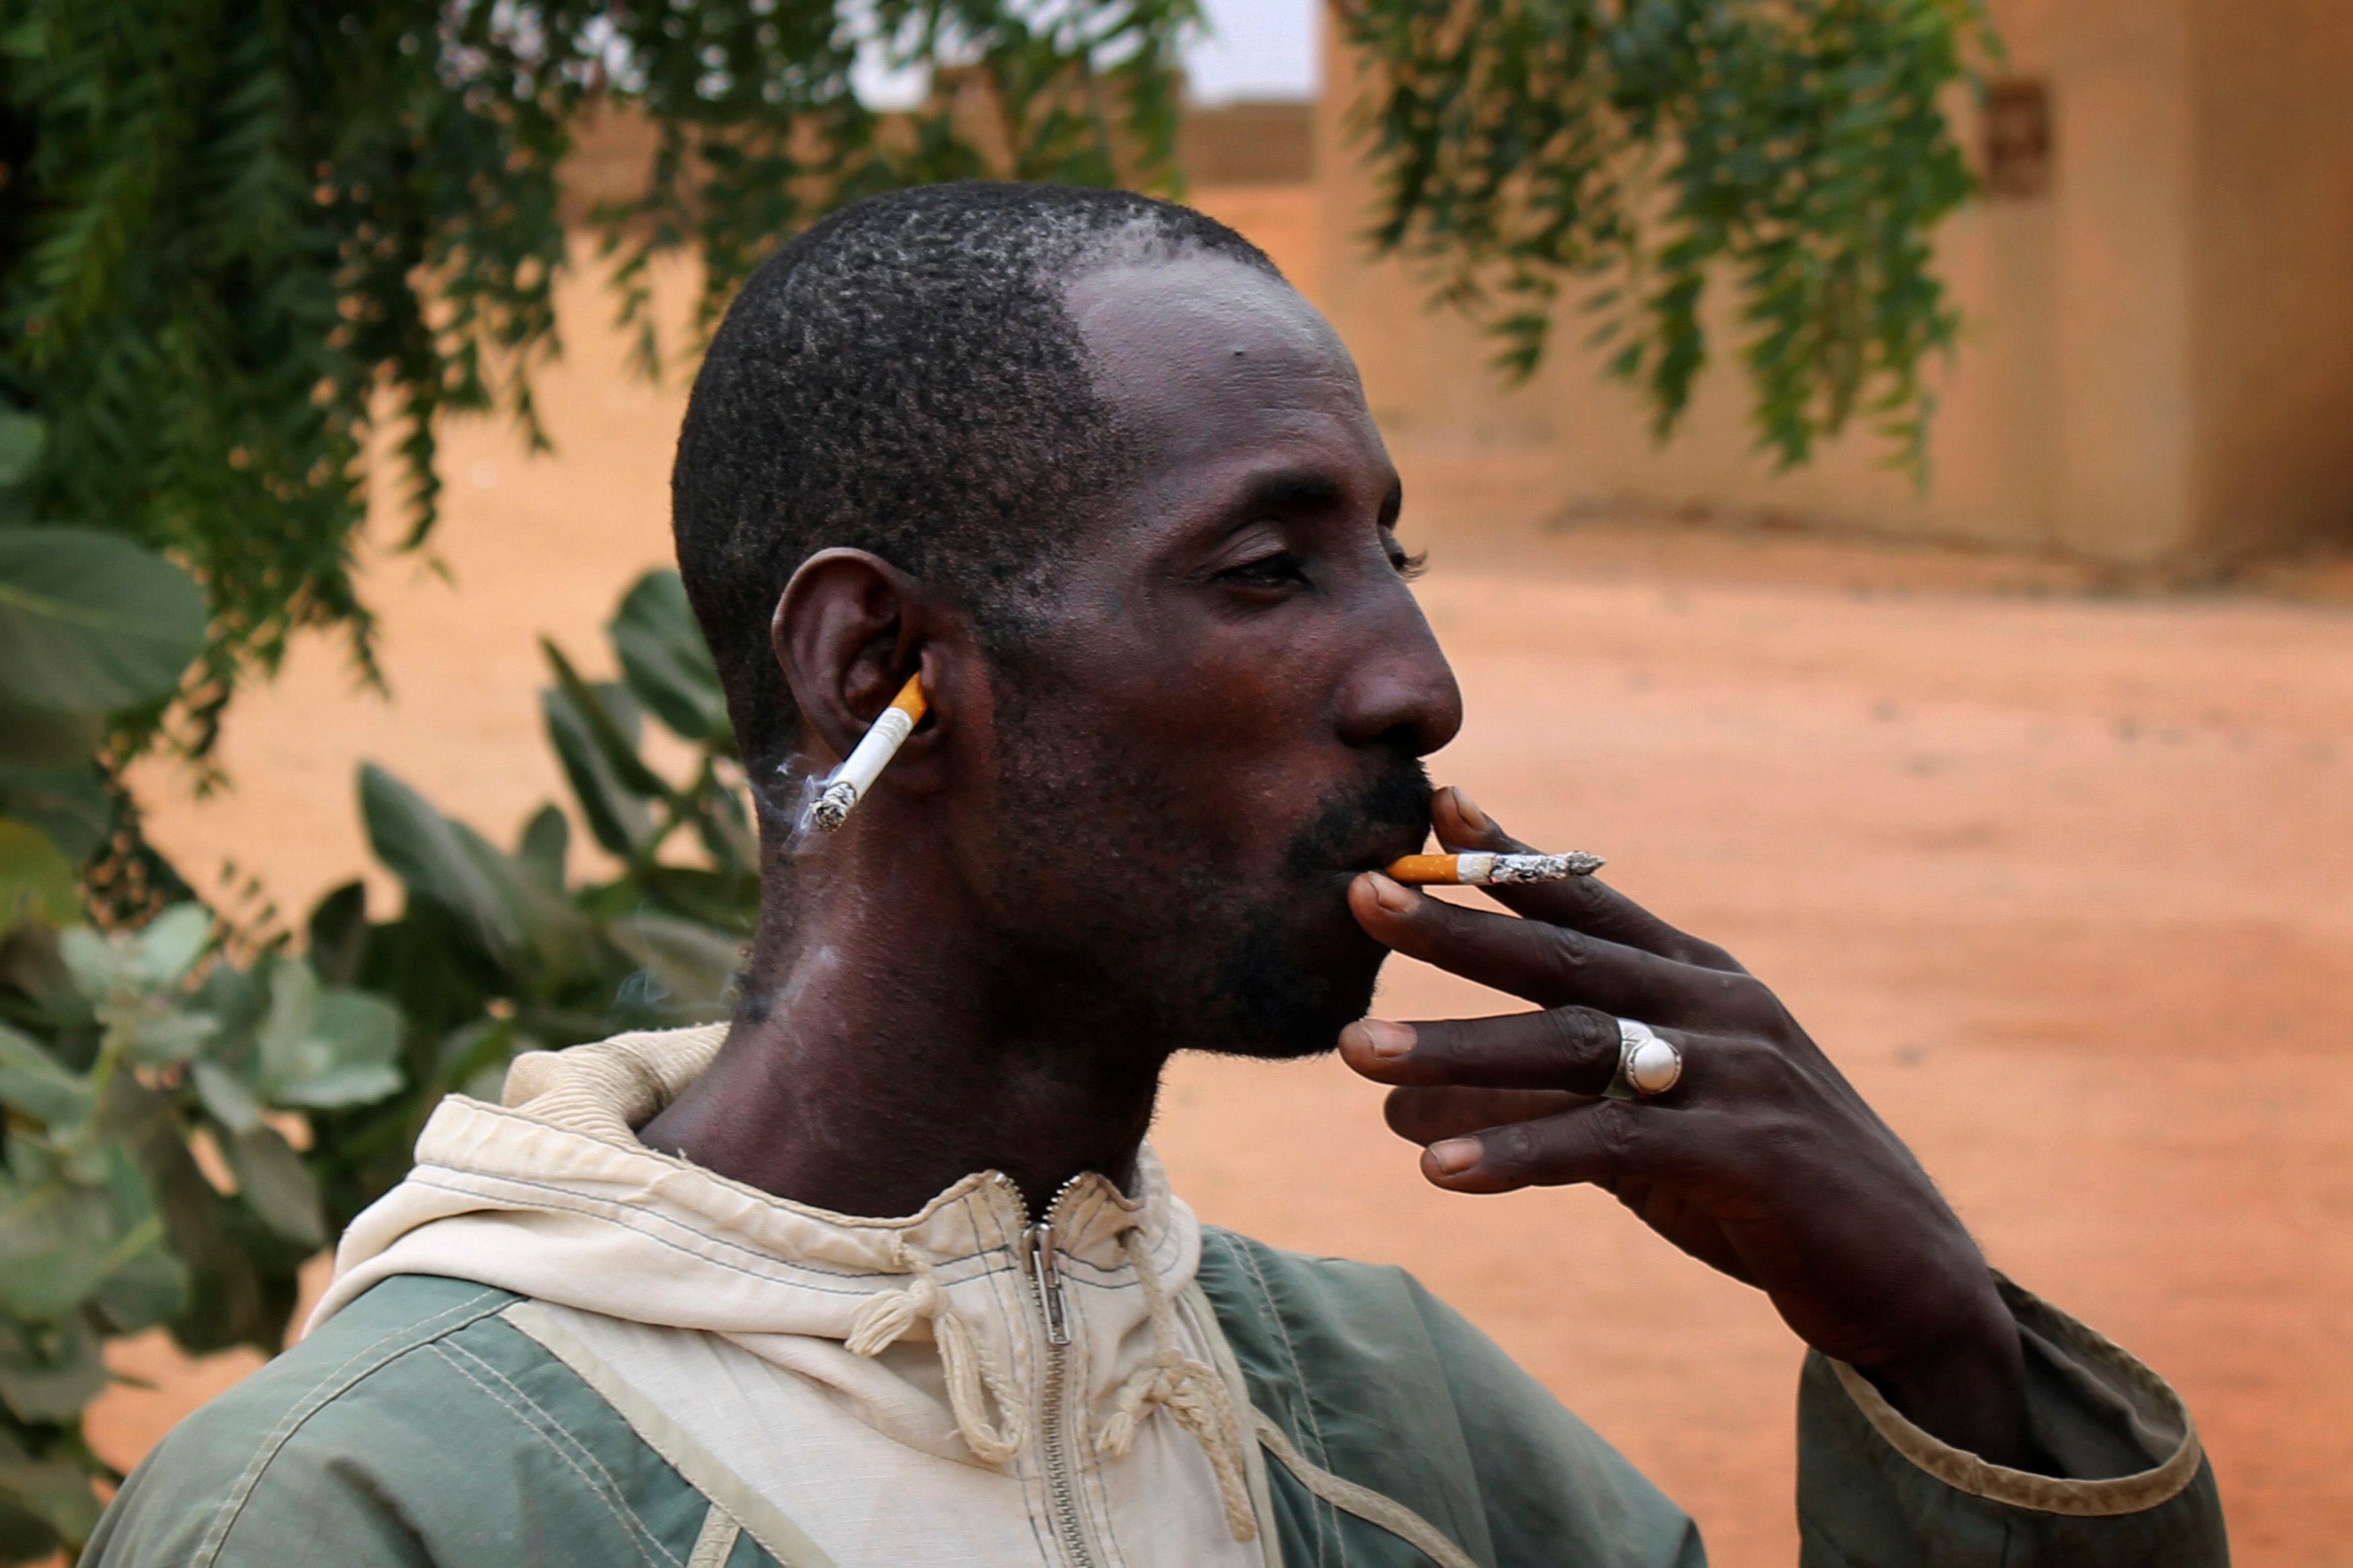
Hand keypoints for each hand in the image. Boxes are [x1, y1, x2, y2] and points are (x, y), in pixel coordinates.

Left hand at [1341, 787, 2043, 1467]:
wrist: (1905, 1278)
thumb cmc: (1758, 1190)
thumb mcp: (1633, 1137)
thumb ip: (1527, 1105)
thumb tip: (1394, 1108)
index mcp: (1698, 979)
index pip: (1590, 899)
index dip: (1511, 853)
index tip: (1431, 805)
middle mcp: (1716, 1007)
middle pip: (1564, 955)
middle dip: (1456, 924)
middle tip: (1358, 895)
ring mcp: (1735, 1076)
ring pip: (1574, 1045)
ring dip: (1457, 1047)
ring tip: (1353, 1053)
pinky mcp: (1747, 1157)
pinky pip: (1609, 1147)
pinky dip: (1520, 1153)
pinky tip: (1438, 1168)